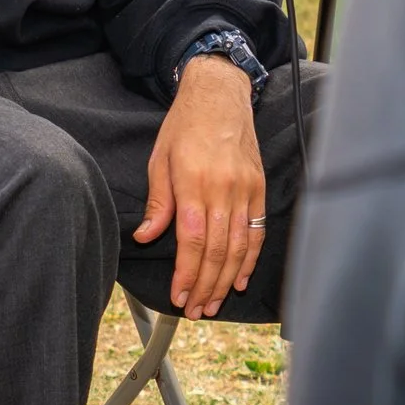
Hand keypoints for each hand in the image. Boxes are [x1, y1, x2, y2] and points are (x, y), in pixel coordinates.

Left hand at [135, 55, 265, 318]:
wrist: (219, 93)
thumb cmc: (184, 125)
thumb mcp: (159, 158)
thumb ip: (158, 201)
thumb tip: (146, 237)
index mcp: (193, 182)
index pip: (192, 241)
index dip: (187, 274)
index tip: (179, 297)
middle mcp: (222, 188)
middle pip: (216, 250)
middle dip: (206, 286)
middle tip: (196, 310)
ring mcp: (244, 188)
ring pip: (238, 246)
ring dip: (226, 279)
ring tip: (214, 302)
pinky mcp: (258, 187)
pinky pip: (257, 230)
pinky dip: (250, 258)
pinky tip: (241, 278)